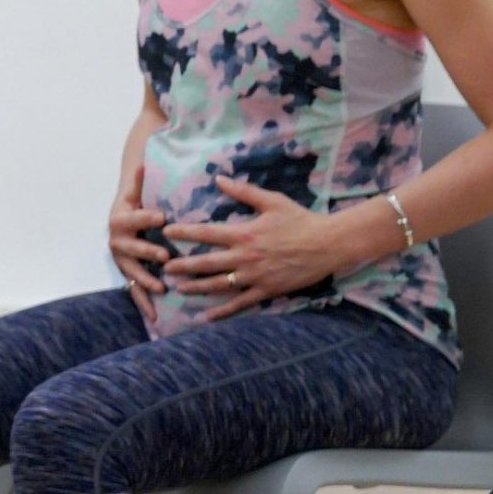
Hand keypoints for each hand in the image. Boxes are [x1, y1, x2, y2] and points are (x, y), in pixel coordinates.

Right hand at [108, 162, 170, 325]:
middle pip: (128, 248)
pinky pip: (134, 290)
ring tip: (161, 287)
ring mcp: (122, 260)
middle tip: (164, 255)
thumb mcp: (135, 192)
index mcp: (120, 219)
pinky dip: (143, 304)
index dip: (145, 217)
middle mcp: (117, 241)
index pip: (131, 217)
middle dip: (145, 252)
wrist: (122, 219)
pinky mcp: (129, 274)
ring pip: (131, 271)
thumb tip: (142, 163)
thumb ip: (138, 182)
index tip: (163, 215)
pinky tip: (155, 316)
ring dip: (144, 280)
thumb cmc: (134, 204)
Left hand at [162, 175, 354, 320]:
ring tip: (178, 288)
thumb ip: (243, 191)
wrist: (329, 244)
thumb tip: (218, 178)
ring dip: (196, 287)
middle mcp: (245, 257)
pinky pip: (240, 303)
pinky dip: (222, 310)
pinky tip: (205, 316)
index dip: (184, 233)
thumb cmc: (300, 219)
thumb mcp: (272, 201)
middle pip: (206, 262)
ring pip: (218, 284)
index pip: (206, 233)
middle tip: (163, 267)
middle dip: (182, 265)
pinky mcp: (266, 290)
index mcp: (244, 233)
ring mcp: (255, 276)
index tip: (166, 231)